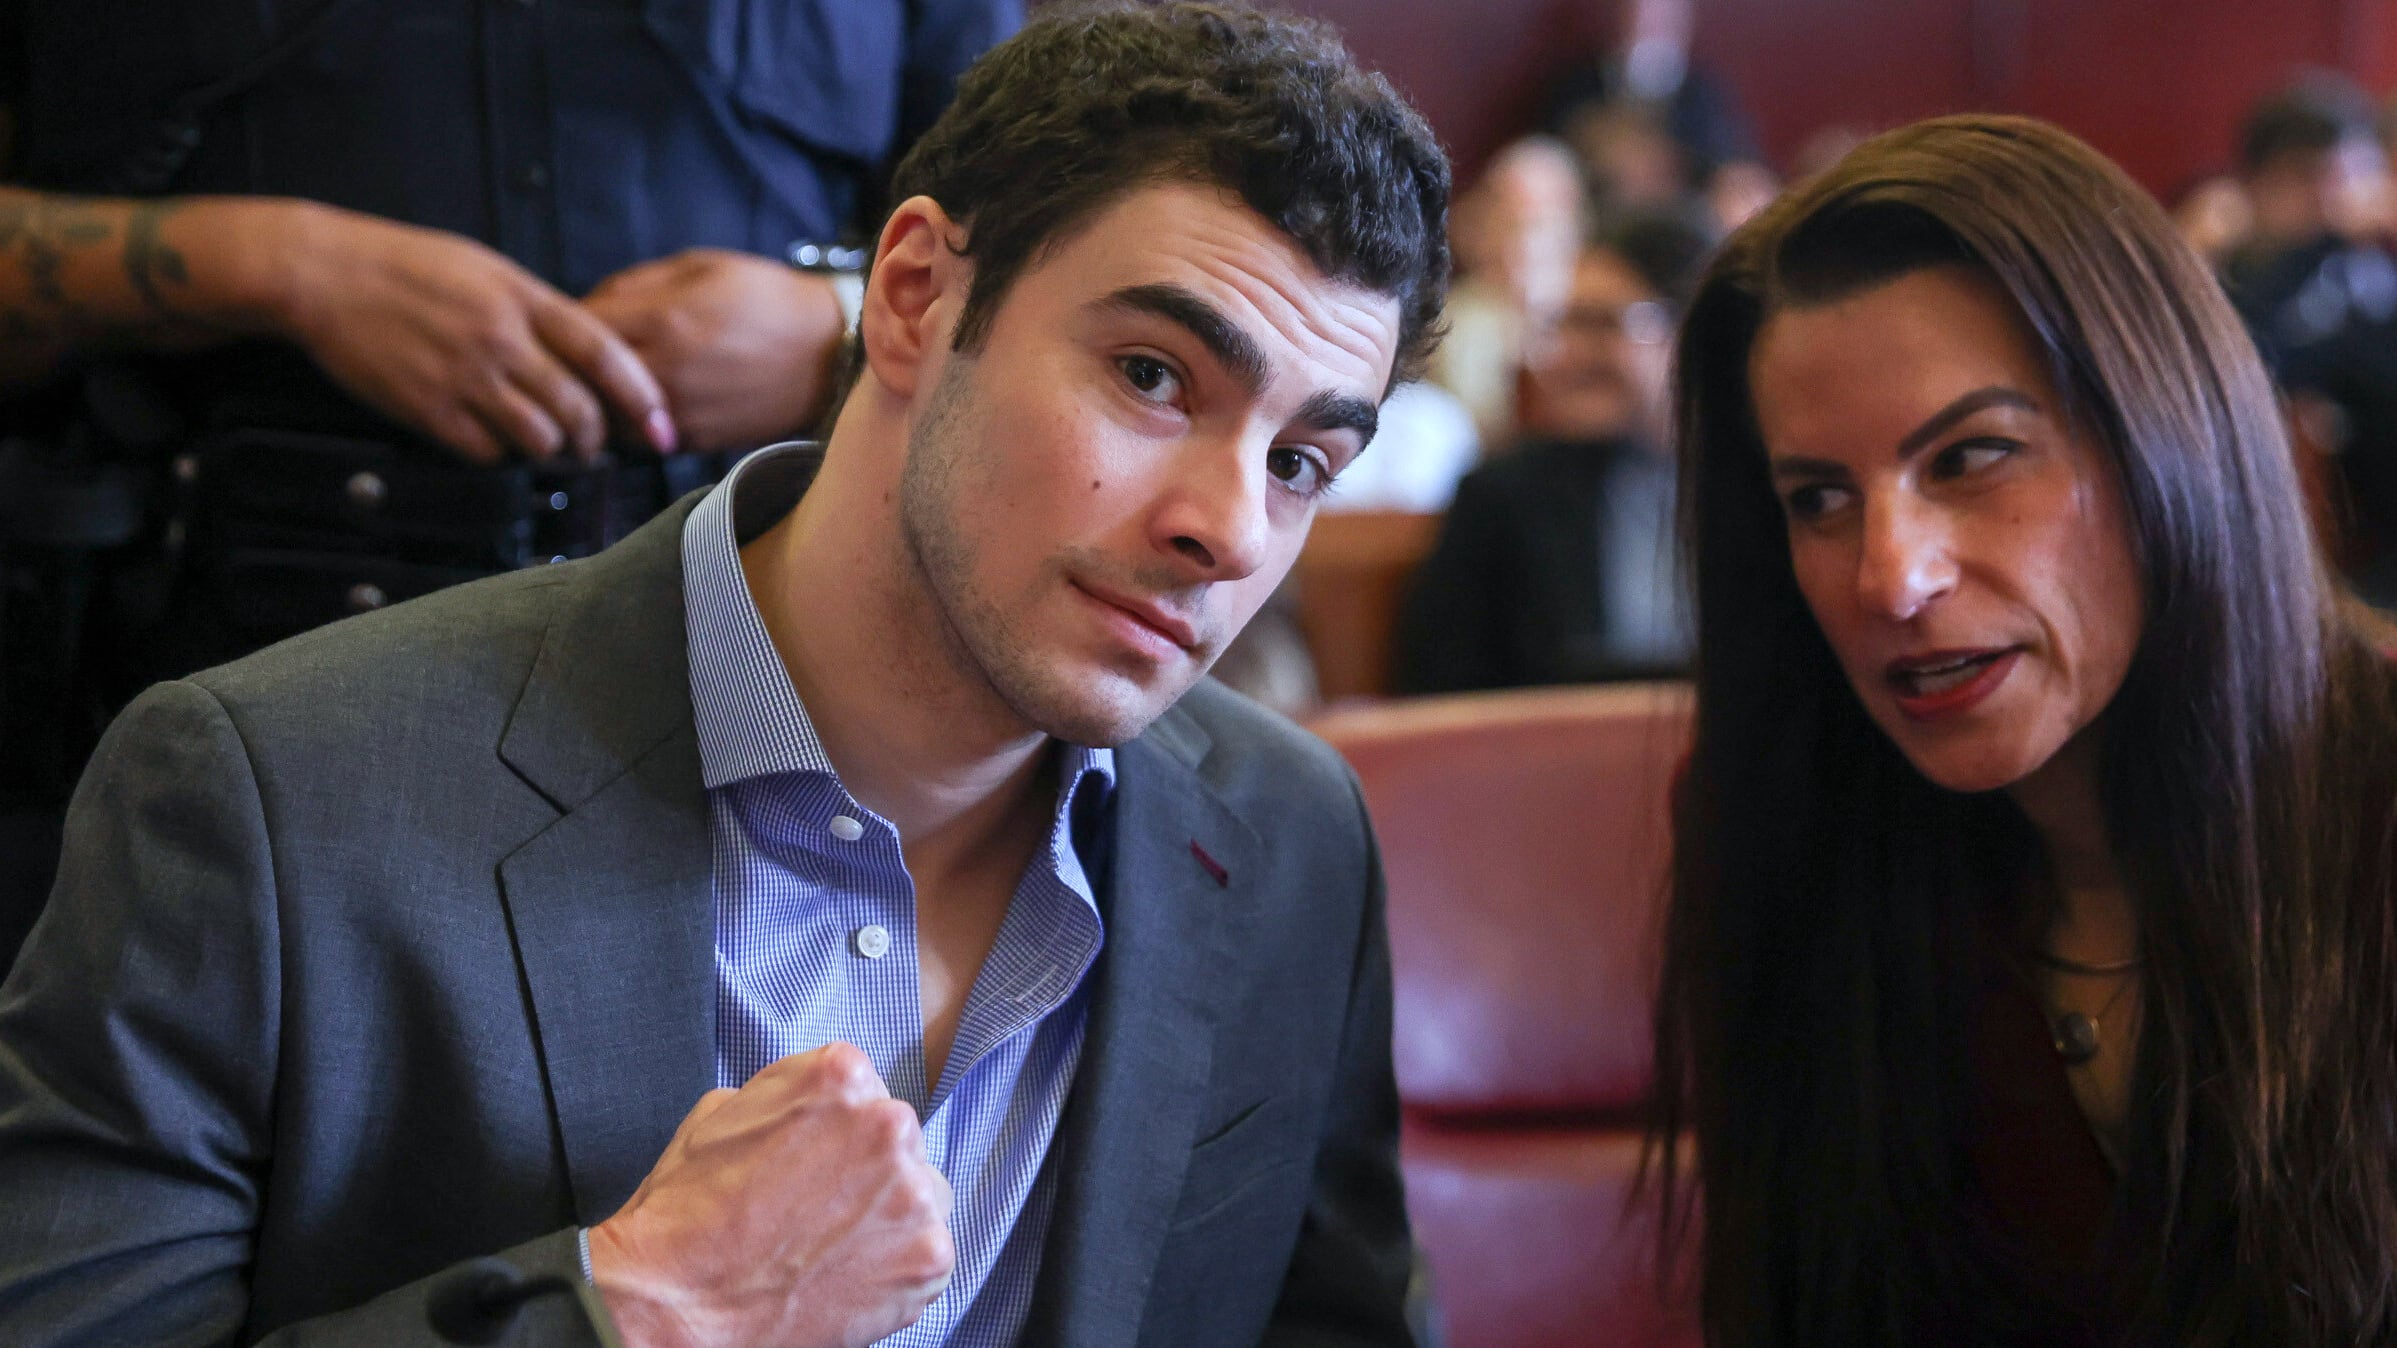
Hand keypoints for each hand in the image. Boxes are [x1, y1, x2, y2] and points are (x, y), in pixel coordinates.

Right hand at [268, 203, 674, 463]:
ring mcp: (465, 377)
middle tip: (594, 445)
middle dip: (596, 438)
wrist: (324, 274)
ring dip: (551, 450)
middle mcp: (502, 340)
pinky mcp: (428, 409)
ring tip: (546, 445)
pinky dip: (500, 455)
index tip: (664, 426)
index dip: (644, 398)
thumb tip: (586, 350)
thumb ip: (538, 310)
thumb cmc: (407, 266)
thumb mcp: (487, 269)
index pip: (606, 356)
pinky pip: (487, 452)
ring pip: (539, 439)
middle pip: (580, 409)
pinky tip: (493, 440)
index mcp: (523, 299)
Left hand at [583, 248, 847, 453]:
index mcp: (664, 319)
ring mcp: (680, 413)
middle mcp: (666, 372)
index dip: (558, 326)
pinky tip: (632, 405)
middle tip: (559, 361)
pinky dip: (625, 423)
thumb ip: (635, 285)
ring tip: (593, 387)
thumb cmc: (766, 299)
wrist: (830, 354)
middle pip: (580, 382)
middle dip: (566, 370)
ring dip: (592, 404)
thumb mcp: (701, 267)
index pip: (577, 329)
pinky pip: (636, 438)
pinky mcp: (694, 441)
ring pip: (602, 417)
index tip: (556, 323)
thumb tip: (586, 306)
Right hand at [587, 1043, 953, 1347]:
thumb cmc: (687, 1213)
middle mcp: (888, 1123)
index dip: (836, 1134)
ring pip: (924, 1196)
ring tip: (833, 1250)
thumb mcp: (721, 1113)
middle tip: (819, 1212)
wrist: (677, 1302)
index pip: (865, 1092)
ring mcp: (913, 1192)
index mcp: (841, 1075)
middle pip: (899, 1142)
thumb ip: (786, 1095)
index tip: (815, 1164)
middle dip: (867, 1172)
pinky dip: (898, 1272)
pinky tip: (846, 1280)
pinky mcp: (928, 1257)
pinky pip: (931, 1254)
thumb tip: (812, 1108)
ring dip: (890, 1218)